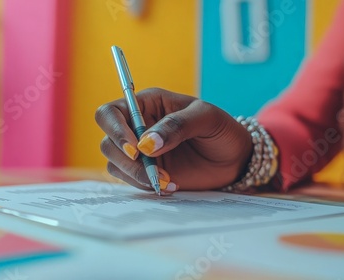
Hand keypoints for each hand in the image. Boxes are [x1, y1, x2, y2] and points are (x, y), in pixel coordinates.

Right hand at [95, 88, 252, 193]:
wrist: (235, 160)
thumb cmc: (222, 130)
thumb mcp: (206, 118)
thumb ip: (177, 125)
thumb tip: (146, 144)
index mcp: (148, 104)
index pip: (111, 112)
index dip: (115, 130)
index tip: (136, 149)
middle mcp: (137, 126)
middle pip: (108, 141)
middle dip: (126, 159)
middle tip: (153, 170)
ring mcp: (139, 151)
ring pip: (115, 163)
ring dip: (136, 175)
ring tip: (167, 179)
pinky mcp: (145, 171)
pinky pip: (128, 179)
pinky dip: (144, 185)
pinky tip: (169, 184)